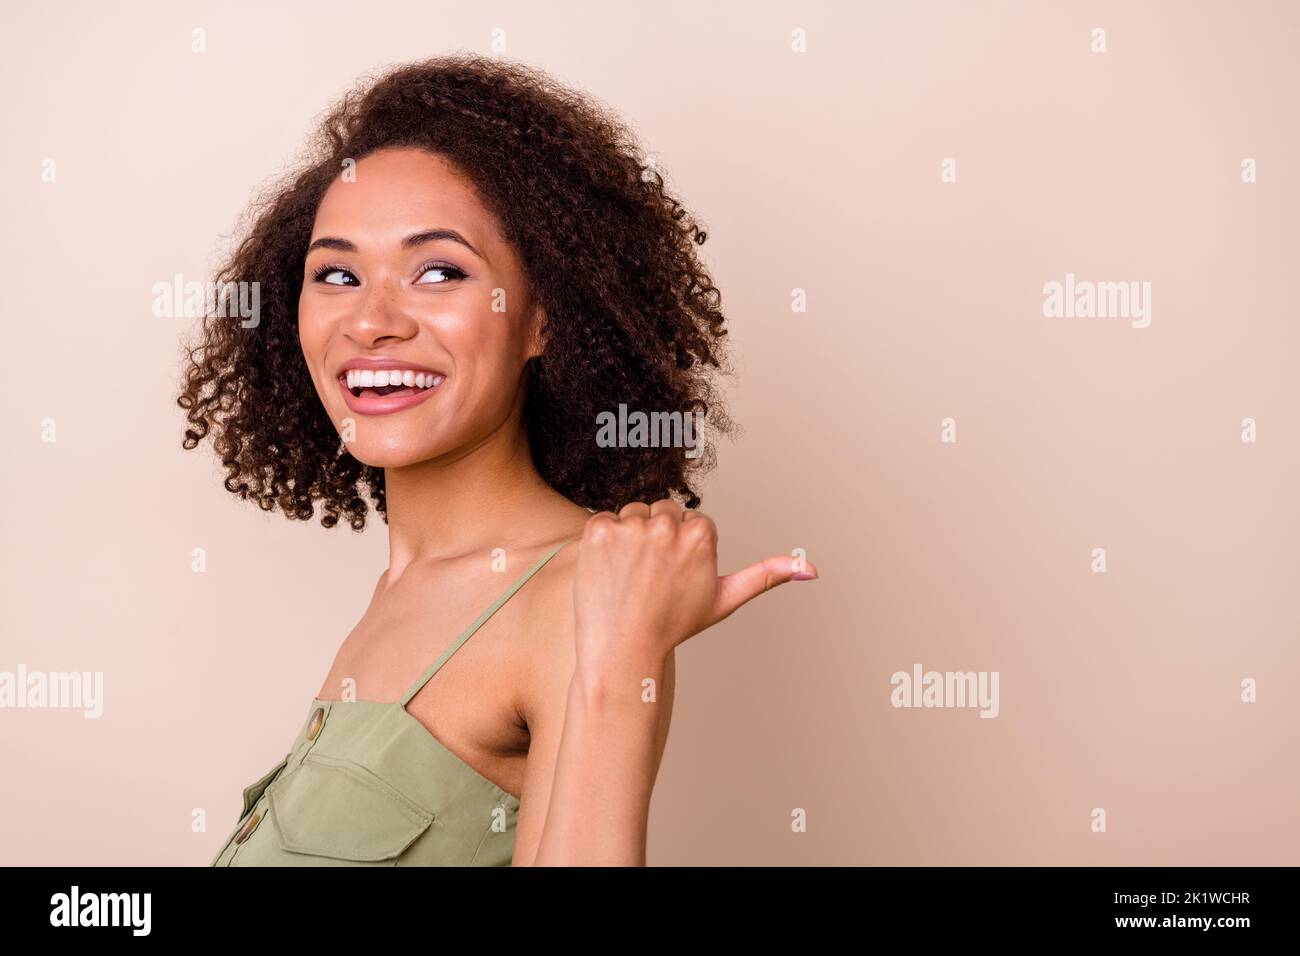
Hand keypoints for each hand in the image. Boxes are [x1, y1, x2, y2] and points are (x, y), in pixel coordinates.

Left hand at [572, 498, 818, 672]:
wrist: (623, 648)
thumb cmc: (675, 626)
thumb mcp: (724, 599)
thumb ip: (766, 576)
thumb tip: (811, 569)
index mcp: (701, 532)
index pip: (691, 521)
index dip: (683, 551)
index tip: (675, 579)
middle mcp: (667, 522)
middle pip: (662, 512)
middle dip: (658, 538)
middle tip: (651, 579)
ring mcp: (629, 525)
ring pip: (633, 514)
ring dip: (630, 538)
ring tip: (631, 577)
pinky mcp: (597, 528)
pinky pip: (604, 520)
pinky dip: (604, 543)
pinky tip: (609, 572)